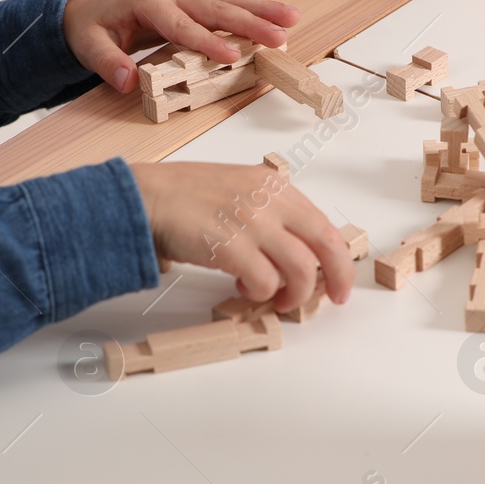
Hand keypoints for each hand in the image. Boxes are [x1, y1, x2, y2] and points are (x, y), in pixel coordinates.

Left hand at [63, 0, 299, 92]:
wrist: (90, 14)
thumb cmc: (92, 31)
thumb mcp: (89, 48)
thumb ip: (108, 64)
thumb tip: (127, 80)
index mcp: (148, 2)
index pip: (181, 25)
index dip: (206, 41)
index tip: (230, 56)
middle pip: (216, 8)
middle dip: (250, 22)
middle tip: (280, 35)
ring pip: (229, 1)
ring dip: (262, 10)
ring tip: (293, 18)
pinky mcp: (195, 5)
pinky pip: (228, 5)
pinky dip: (254, 11)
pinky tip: (279, 18)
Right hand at [128, 161, 355, 313]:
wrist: (146, 197)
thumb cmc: (183, 196)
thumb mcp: (238, 188)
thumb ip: (269, 211)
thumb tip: (293, 249)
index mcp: (274, 186)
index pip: (323, 223)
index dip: (337, 256)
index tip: (337, 276)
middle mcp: (270, 201)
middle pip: (326, 244)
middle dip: (338, 276)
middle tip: (333, 298)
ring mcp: (253, 223)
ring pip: (301, 269)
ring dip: (294, 293)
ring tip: (276, 298)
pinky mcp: (232, 247)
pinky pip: (266, 282)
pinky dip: (261, 293)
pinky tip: (243, 288)